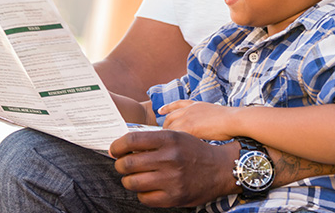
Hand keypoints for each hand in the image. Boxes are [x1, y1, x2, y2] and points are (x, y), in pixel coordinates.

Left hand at [109, 129, 237, 206]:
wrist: (219, 169)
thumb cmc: (193, 150)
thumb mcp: (176, 135)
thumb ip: (152, 139)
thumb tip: (123, 146)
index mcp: (168, 139)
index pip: (131, 140)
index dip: (117, 146)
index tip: (114, 150)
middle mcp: (169, 158)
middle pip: (128, 163)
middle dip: (120, 165)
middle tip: (122, 165)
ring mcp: (171, 179)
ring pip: (132, 182)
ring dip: (128, 180)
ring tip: (133, 177)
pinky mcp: (174, 197)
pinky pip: (144, 198)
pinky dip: (141, 193)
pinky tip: (147, 188)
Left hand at [159, 100, 235, 140]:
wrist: (234, 119)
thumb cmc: (230, 120)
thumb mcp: (213, 114)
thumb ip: (205, 118)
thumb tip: (205, 126)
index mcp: (195, 105)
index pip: (177, 104)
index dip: (167, 107)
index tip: (160, 111)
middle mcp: (189, 109)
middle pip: (170, 117)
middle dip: (164, 127)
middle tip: (160, 136)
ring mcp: (188, 117)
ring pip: (170, 127)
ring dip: (166, 137)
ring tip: (163, 146)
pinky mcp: (189, 127)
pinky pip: (174, 135)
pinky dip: (170, 142)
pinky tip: (169, 150)